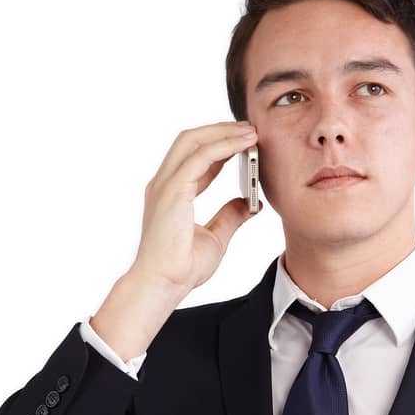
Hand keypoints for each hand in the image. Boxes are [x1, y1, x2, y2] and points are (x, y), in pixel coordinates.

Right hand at [131, 121, 258, 299]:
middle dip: (220, 130)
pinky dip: (223, 146)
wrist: (164, 285)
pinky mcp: (173, 191)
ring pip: (193, 141)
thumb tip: (248, 204)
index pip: (193, 157)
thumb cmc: (180, 268)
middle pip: (190, 140)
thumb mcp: (215, 238)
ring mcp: (165, 185)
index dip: (219, 145)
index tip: (243, 142)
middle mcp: (164, 184)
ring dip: (223, 132)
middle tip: (249, 129)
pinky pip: (200, 157)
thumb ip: (229, 217)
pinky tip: (243, 145)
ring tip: (250, 131)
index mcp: (170, 194)